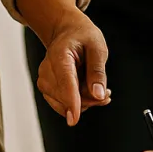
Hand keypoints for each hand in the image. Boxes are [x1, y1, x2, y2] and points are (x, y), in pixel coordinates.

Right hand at [35, 8, 110, 125]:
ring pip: (64, 104)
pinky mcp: (47, 89)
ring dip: (85, 102)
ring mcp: (44, 81)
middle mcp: (47, 69)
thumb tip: (98, 95)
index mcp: (59, 54)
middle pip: (66, 96)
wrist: (67, 32)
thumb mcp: (97, 47)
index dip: (71, 101)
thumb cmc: (83, 36)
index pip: (65, 82)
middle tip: (108, 93)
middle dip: (89, 100)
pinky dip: (78, 103)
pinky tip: (90, 93)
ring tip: (100, 90)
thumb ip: (97, 71)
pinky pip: (63, 104)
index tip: (74, 120)